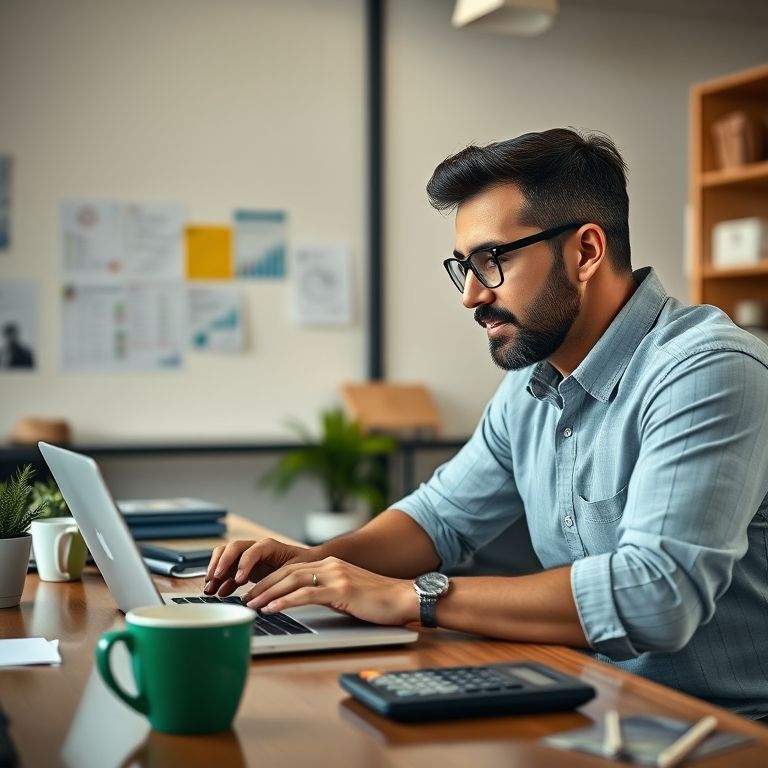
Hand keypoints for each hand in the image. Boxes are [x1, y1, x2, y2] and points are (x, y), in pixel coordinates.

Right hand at [203, 538, 315, 596]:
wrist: (304, 564)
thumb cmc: (301, 565)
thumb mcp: (295, 570)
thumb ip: (281, 579)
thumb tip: (267, 596)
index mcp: (269, 546)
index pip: (252, 550)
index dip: (244, 563)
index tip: (239, 580)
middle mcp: (255, 548)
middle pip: (233, 548)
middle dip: (222, 563)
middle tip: (214, 579)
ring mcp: (248, 557)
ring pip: (226, 556)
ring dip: (215, 571)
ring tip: (210, 588)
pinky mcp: (244, 567)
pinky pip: (228, 570)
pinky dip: (221, 580)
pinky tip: (218, 592)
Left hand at [241, 556, 419, 626]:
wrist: (405, 598)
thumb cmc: (380, 601)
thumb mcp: (349, 593)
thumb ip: (329, 592)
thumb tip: (307, 603)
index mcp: (332, 565)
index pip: (293, 570)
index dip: (270, 580)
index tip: (254, 592)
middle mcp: (331, 565)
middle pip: (287, 572)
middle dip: (263, 585)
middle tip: (244, 599)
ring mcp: (336, 575)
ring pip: (292, 581)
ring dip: (268, 593)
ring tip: (251, 604)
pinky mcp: (341, 589)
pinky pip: (306, 594)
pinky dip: (285, 601)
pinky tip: (272, 608)